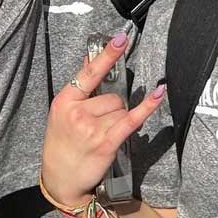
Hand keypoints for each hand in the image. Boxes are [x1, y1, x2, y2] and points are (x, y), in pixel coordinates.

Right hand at [40, 33, 165, 206]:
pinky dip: (147, 107)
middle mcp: (78, 113)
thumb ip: (80, 86)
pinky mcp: (106, 143)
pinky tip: (158, 94)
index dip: (107, 55)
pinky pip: (131, 119)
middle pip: (113, 96)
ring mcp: (92, 128)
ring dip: (118, 120)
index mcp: (65, 101)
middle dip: (112, 108)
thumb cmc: (61, 144)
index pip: (89, 73)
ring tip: (101, 135)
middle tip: (97, 125)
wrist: (59, 179)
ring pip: (122, 110)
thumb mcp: (62, 112)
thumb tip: (91, 58)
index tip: (121, 38)